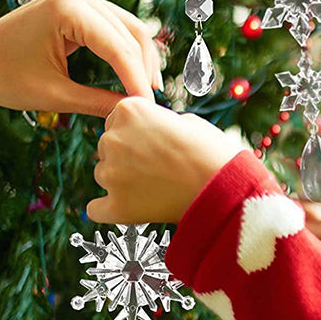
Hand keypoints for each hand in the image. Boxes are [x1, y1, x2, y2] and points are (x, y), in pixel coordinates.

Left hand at [0, 0, 162, 116]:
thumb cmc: (3, 75)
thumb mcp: (54, 96)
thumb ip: (98, 103)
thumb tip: (133, 113)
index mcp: (66, 9)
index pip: (117, 48)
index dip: (136, 80)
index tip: (148, 108)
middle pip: (131, 33)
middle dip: (144, 70)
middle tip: (153, 103)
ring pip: (129, 29)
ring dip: (141, 61)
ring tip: (148, 92)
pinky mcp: (81, 2)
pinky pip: (116, 27)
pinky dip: (128, 52)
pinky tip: (137, 76)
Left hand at [87, 98, 242, 223]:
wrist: (224, 186)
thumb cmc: (211, 151)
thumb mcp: (185, 120)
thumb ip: (156, 123)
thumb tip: (147, 133)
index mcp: (128, 110)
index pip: (117, 120)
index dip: (137, 132)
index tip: (156, 143)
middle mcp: (113, 138)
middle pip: (107, 147)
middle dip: (126, 155)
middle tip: (157, 166)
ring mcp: (111, 173)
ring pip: (103, 175)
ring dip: (121, 180)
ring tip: (154, 186)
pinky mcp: (116, 206)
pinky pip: (96, 209)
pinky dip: (108, 209)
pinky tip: (125, 208)